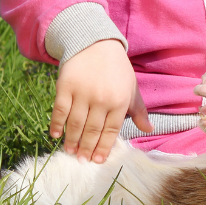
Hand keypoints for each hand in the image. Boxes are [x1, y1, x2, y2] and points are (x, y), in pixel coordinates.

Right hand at [50, 39, 152, 163]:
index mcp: (120, 101)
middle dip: (87, 148)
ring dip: (72, 141)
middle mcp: (102, 98)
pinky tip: (56, 135)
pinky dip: (57, 124)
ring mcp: (82, 93)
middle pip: (92, 130)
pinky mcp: (65, 87)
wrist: (96, 43)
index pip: (111, 131)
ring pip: (76, 124)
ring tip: (70, 152)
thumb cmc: (116, 69)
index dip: (103, 147)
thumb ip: (139, 110)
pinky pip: (60, 110)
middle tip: (82, 161)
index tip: (97, 160)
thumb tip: (149, 129)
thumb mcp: (131, 87)